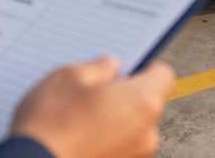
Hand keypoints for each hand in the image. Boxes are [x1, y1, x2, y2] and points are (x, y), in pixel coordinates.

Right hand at [11, 56, 174, 157]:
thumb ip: (98, 67)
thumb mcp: (69, 77)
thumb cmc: (51, 123)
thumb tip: (111, 68)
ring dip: (112, 121)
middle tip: (92, 90)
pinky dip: (103, 141)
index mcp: (143, 102)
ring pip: (130, 129)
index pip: (163, 74)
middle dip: (123, 95)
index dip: (144, 66)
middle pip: (146, 104)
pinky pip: (118, 148)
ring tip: (77, 118)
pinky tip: (76, 137)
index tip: (124, 66)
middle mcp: (147, 134)